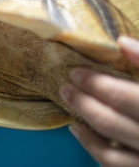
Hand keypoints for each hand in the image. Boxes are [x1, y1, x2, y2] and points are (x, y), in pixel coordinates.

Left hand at [60, 36, 138, 166]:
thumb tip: (123, 42)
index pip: (130, 94)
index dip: (100, 81)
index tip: (78, 70)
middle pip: (117, 107)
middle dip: (87, 92)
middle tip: (68, 81)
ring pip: (111, 130)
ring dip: (84, 111)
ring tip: (68, 96)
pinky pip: (111, 160)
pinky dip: (90, 143)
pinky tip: (77, 127)